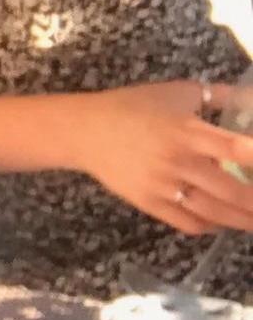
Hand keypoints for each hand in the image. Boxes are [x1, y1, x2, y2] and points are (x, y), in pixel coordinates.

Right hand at [65, 81, 252, 235]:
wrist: (83, 131)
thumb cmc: (132, 107)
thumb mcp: (177, 92)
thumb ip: (219, 95)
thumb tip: (251, 98)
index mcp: (188, 131)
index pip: (237, 150)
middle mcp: (179, 162)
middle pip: (233, 192)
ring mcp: (163, 187)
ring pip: (215, 213)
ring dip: (243, 221)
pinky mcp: (149, 203)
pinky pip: (189, 223)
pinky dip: (211, 226)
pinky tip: (222, 222)